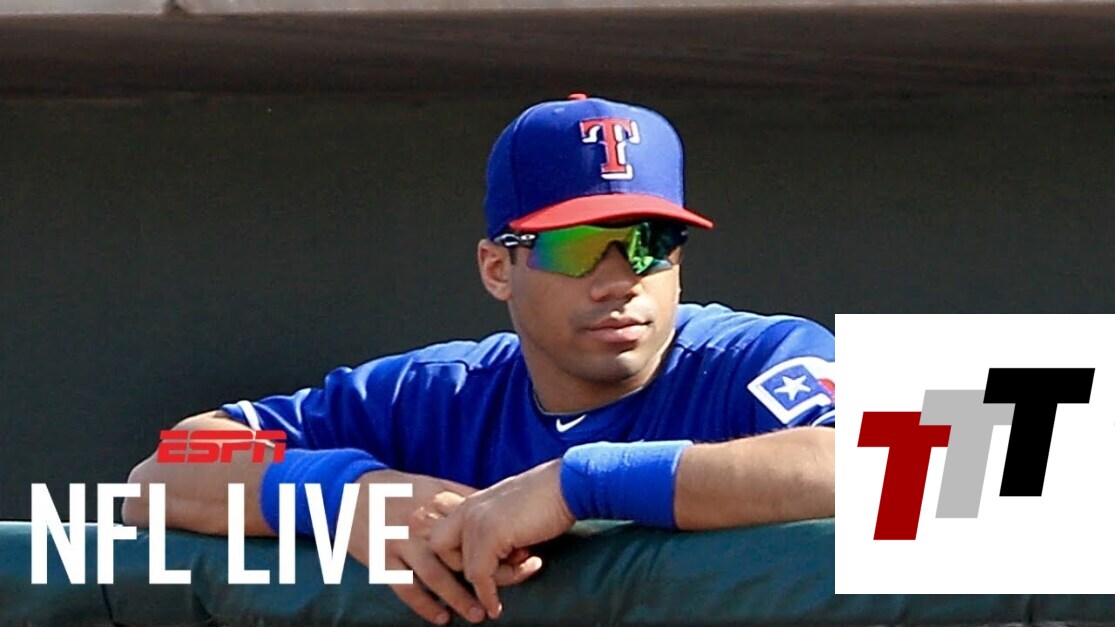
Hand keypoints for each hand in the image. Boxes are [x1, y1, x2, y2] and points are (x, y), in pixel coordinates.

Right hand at [345, 469, 491, 624]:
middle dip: (485, 576)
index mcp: (439, 502)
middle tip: (502, 593)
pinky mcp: (380, 558)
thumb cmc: (397, 489)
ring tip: (478, 614)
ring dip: (458, 598)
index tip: (520, 561)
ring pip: (436, 575)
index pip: (478, 529)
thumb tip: (496, 511)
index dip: (501, 546)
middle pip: (461, 555)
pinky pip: (405, 587)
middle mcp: (422, 523)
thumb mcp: (432, 485)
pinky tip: (441, 618)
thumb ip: (461, 498)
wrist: (348, 490)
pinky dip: (424, 605)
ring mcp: (400, 542)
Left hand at [428, 459, 574, 618]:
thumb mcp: (511, 512)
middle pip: (441, 551)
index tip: (488, 567)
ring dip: (497, 579)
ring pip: (467, 570)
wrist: (568, 485)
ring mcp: (476, 521)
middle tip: (506, 565)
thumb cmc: (549, 498)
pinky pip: (480, 577)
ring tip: (529, 563)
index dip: (459, 557)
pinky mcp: (489, 535)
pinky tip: (501, 602)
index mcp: (471, 502)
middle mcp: (467, 509)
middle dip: (468, 567)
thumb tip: (494, 560)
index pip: (441, 536)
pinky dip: (490, 595)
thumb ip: (494, 528)